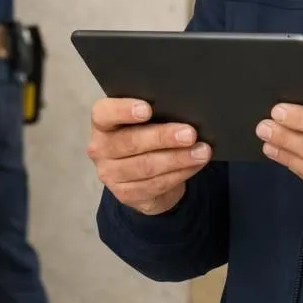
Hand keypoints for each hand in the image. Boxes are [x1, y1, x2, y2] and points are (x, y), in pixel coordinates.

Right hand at [88, 98, 211, 215]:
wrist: (139, 175)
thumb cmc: (144, 136)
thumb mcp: (144, 122)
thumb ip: (155, 114)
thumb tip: (183, 110)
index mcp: (102, 124)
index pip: (104, 113)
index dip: (124, 110)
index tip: (147, 109)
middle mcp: (100, 148)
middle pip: (130, 142)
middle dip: (163, 137)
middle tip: (189, 134)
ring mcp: (110, 174)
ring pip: (146, 166)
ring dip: (178, 159)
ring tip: (201, 152)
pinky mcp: (125, 194)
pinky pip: (156, 184)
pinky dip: (180, 173)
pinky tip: (195, 165)